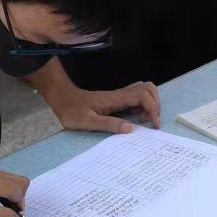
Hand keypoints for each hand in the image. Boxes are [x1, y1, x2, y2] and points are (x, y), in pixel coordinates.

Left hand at [46, 78, 160, 133]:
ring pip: (144, 90)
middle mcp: (120, 94)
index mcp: (116, 99)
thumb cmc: (72, 111)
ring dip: (150, 103)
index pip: (143, 96)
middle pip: (148, 88)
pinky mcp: (117, 98)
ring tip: (143, 120)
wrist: (62, 98)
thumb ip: (109, 124)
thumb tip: (130, 128)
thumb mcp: (87, 121)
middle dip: (154, 104)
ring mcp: (119, 95)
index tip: (153, 124)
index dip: (152, 108)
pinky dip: (143, 104)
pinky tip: (136, 117)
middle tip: (149, 121)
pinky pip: (136, 96)